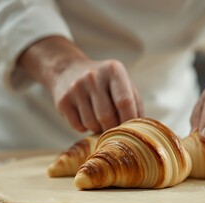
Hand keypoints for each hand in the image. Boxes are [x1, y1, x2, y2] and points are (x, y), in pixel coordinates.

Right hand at [19, 36, 143, 132]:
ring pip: (92, 124)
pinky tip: (86, 117)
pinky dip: (85, 128)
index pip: (124, 101)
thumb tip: (141, 130)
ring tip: (99, 120)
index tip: (131, 131)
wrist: (67, 69)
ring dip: (99, 129)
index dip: (129, 121)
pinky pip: (78, 126)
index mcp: (113, 70)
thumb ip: (135, 103)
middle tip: (114, 129)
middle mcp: (93, 77)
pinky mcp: (62, 101)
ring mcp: (76, 88)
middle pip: (107, 116)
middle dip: (113, 128)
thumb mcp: (121, 83)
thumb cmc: (104, 82)